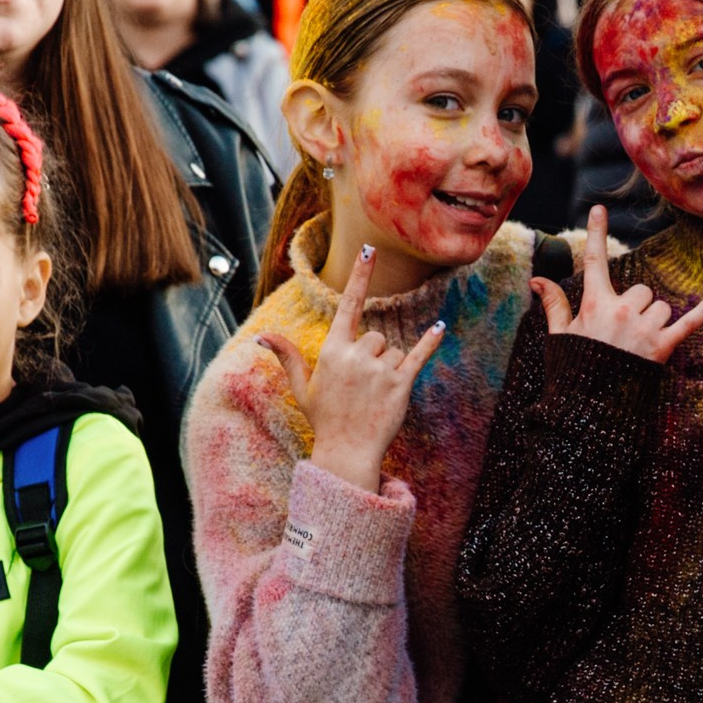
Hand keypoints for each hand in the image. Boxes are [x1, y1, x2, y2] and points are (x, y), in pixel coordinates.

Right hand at [260, 243, 445, 493]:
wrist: (347, 453)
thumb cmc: (325, 419)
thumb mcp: (302, 387)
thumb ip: (288, 357)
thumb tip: (263, 336)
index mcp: (332, 351)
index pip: (348, 305)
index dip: (360, 276)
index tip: (369, 250)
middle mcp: (356, 356)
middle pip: (377, 336)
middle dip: (374, 356)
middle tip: (364, 387)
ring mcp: (379, 370)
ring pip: (395, 351)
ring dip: (391, 368)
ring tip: (377, 395)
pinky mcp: (401, 384)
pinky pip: (418, 355)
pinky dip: (430, 342)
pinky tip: (439, 327)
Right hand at [533, 206, 702, 365]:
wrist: (590, 409)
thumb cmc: (574, 370)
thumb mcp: (561, 336)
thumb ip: (554, 304)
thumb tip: (537, 280)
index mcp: (595, 304)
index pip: (594, 262)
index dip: (596, 234)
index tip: (598, 210)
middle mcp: (622, 311)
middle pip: (640, 290)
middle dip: (636, 306)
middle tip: (622, 334)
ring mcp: (644, 329)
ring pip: (660, 307)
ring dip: (654, 321)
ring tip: (637, 345)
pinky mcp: (663, 347)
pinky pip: (688, 323)